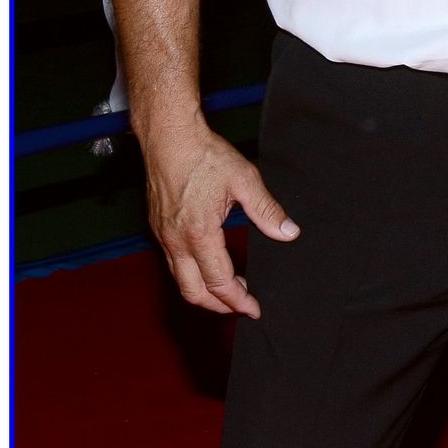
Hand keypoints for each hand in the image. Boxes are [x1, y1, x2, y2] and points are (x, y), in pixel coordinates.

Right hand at [141, 120, 298, 316]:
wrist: (169, 138)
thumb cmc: (204, 156)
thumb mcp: (245, 180)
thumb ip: (267, 210)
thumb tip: (288, 232)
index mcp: (199, 234)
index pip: (219, 282)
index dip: (237, 300)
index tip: (253, 309)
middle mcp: (176, 241)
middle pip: (193, 291)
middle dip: (218, 306)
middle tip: (242, 307)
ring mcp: (163, 235)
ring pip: (180, 279)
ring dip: (204, 292)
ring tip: (229, 292)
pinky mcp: (158, 227)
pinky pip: (173, 263)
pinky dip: (192, 275)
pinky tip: (209, 266)